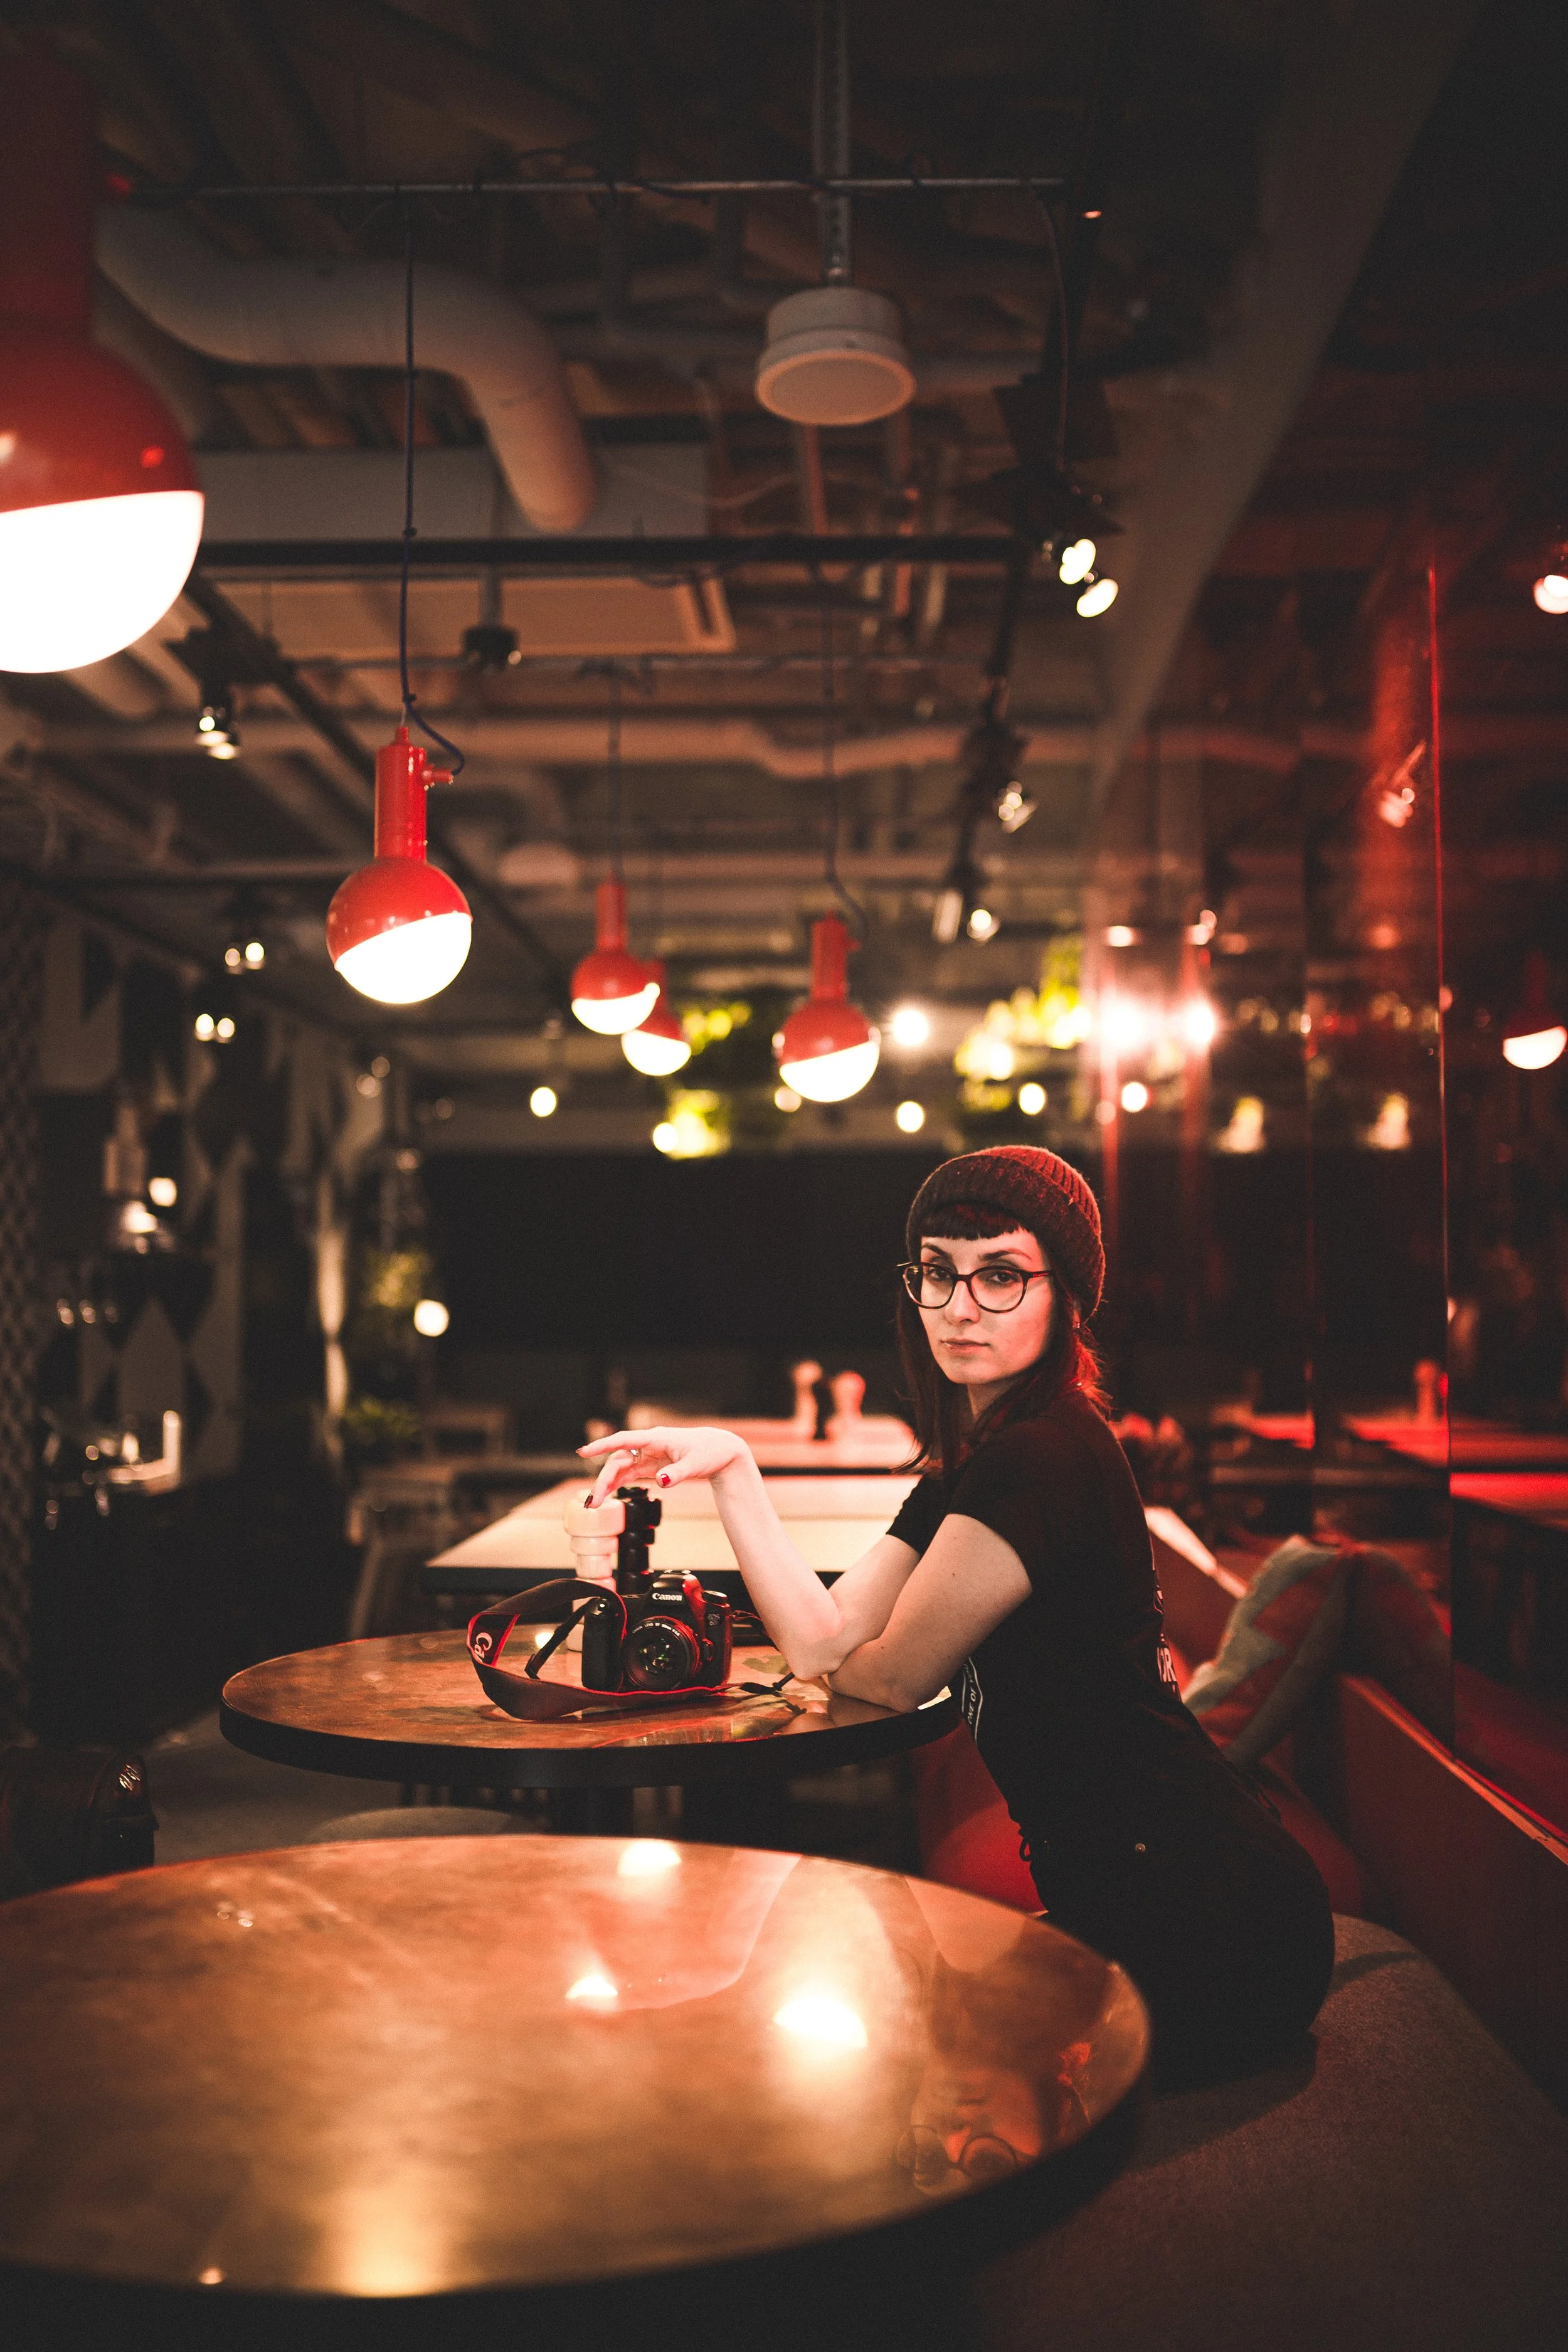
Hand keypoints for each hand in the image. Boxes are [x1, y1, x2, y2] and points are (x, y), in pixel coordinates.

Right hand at [576, 1425, 748, 1507]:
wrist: (721, 1452)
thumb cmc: (709, 1452)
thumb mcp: (696, 1464)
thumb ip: (677, 1473)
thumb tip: (660, 1481)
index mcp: (656, 1438)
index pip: (624, 1440)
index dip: (602, 1446)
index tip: (584, 1452)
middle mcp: (648, 1445)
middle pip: (618, 1460)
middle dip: (604, 1479)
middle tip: (593, 1501)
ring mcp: (649, 1455)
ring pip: (621, 1468)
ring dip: (608, 1484)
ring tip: (596, 1503)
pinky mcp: (652, 1465)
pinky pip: (630, 1474)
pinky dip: (618, 1484)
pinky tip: (608, 1496)